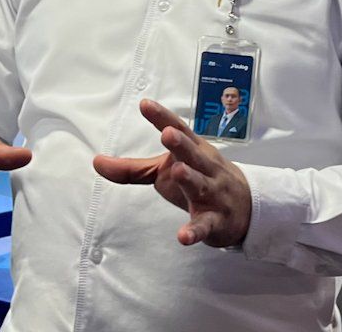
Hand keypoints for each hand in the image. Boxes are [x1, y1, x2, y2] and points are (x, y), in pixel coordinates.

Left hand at [93, 99, 251, 247]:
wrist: (245, 206)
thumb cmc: (199, 179)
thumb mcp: (167, 170)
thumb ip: (132, 168)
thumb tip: (97, 161)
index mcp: (193, 150)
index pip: (178, 130)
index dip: (162, 117)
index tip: (145, 104)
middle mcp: (205, 167)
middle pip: (193, 154)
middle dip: (181, 144)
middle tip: (167, 134)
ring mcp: (212, 193)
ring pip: (201, 185)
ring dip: (190, 178)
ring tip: (178, 172)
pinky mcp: (215, 220)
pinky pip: (205, 226)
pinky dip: (195, 231)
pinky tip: (183, 236)